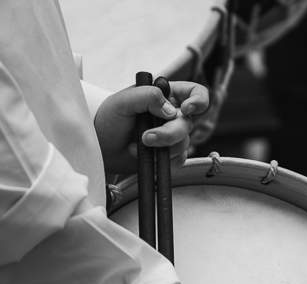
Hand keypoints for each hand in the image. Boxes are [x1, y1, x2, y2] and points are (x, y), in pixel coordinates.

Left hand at [94, 81, 209, 173]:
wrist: (101, 146)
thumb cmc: (109, 119)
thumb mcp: (123, 101)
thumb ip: (147, 96)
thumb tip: (172, 110)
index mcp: (166, 95)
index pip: (195, 92)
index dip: (198, 100)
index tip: (186, 110)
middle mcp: (172, 114)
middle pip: (188, 123)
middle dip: (169, 133)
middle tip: (147, 137)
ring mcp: (172, 135)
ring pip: (184, 143)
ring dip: (162, 147)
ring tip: (139, 145)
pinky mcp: (170, 153)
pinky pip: (179, 159)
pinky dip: (163, 160)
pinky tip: (147, 155)